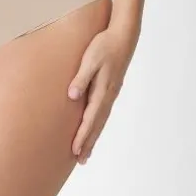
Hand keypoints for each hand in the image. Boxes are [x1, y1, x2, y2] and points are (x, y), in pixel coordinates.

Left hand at [67, 23, 138, 163]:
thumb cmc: (104, 45)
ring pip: (101, 120)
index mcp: (103, 90)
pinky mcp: (111, 89)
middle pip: (97, 124)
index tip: (75, 150)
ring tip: (85, 153)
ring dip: (93, 137)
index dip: (82, 135)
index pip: (90, 118)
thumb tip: (72, 95)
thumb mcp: (90, 59)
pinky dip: (97, 125)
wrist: (124, 35)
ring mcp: (111, 93)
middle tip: (80, 160)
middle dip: (88, 142)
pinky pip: (103, 112)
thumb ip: (81, 78)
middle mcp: (108, 95)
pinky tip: (93, 130)